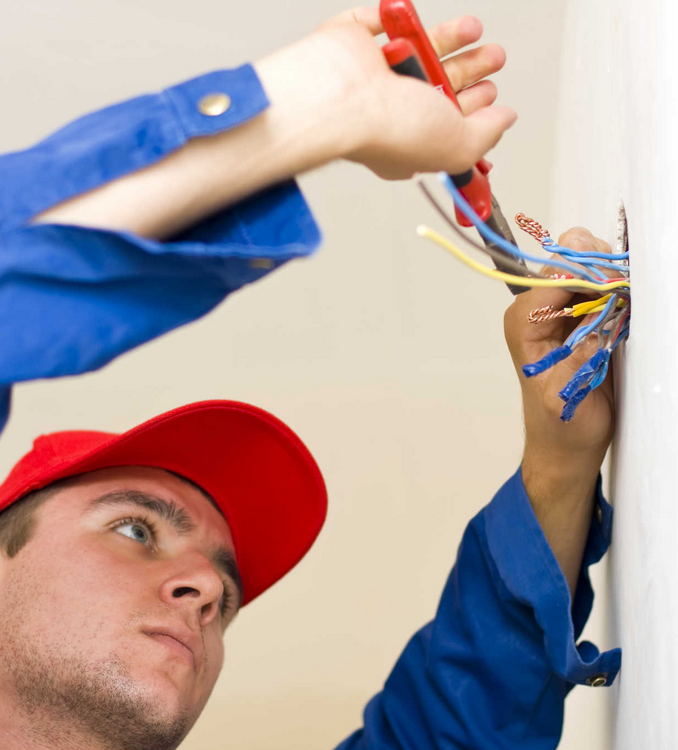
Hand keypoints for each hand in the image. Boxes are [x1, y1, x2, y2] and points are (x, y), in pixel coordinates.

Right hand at [256, 8, 516, 179]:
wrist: (345, 95)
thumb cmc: (389, 128)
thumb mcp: (459, 145)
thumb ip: (486, 135)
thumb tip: (503, 121)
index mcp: (410, 143)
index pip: (448, 128)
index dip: (475, 113)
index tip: (492, 98)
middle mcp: (390, 112)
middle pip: (438, 87)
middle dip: (471, 71)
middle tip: (493, 60)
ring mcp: (372, 77)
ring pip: (416, 53)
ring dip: (449, 40)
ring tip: (473, 31)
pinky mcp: (353, 44)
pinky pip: (376, 24)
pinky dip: (396, 17)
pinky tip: (412, 18)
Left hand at [504, 227, 614, 475]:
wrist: (566, 445)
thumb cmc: (561, 426)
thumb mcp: (569, 393)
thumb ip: (578, 352)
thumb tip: (595, 314)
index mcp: (523, 322)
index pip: (555, 275)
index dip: (589, 274)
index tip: (619, 286)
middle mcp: (537, 309)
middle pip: (573, 264)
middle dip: (605, 271)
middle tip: (629, 291)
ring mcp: (561, 309)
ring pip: (591, 268)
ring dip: (616, 277)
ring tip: (632, 298)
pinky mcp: (583, 316)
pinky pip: (604, 286)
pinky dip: (622, 288)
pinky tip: (633, 301)